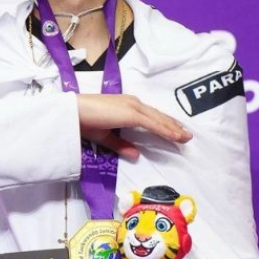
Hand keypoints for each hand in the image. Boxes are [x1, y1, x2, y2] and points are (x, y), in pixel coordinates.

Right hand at [77, 94, 191, 160]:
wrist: (72, 113)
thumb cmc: (83, 121)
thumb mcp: (105, 136)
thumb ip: (121, 145)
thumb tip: (136, 155)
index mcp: (127, 106)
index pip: (151, 116)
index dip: (164, 124)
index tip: (176, 131)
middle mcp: (133, 103)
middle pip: (158, 116)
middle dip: (173, 126)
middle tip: (187, 135)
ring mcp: (133, 107)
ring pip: (159, 119)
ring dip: (173, 129)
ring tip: (185, 138)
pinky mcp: (132, 113)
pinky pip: (153, 124)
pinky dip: (166, 130)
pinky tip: (175, 137)